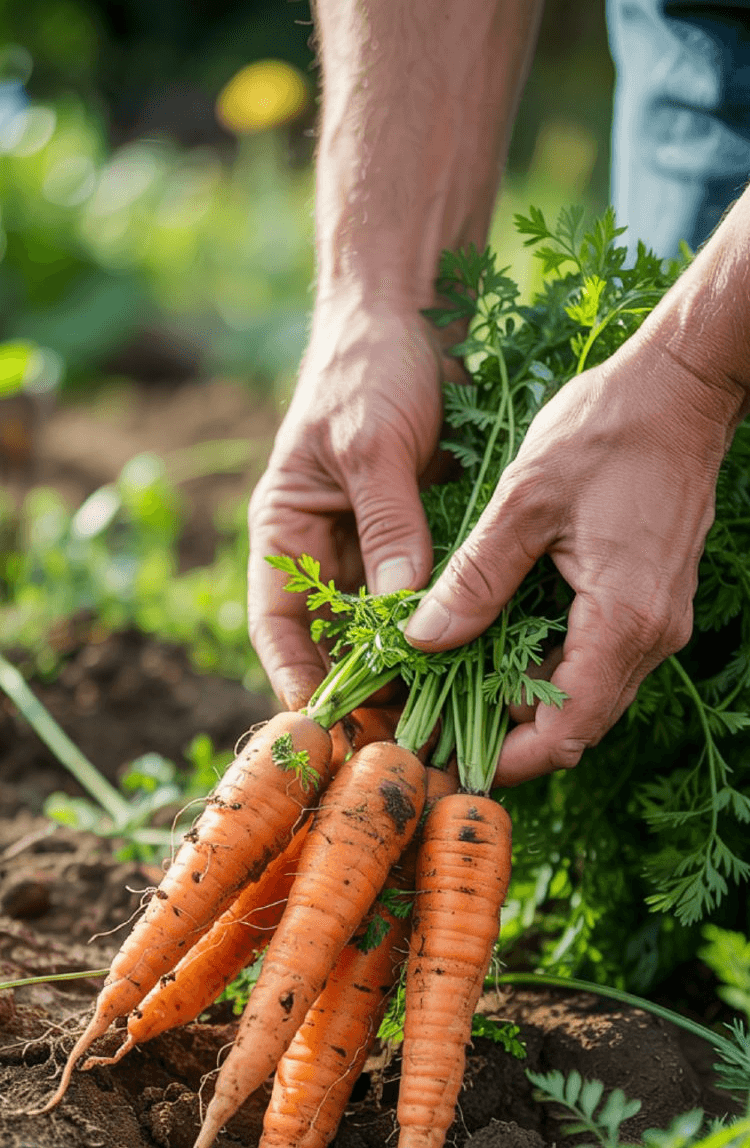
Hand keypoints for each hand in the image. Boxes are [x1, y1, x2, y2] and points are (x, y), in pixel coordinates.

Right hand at [248, 294, 450, 708]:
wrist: (415, 315)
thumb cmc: (368, 368)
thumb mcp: (371, 444)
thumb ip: (388, 523)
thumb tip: (403, 606)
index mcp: (287, 534)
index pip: (279, 626)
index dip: (297, 678)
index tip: (326, 725)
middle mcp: (330, 554)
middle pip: (338, 645)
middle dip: (366, 694)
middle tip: (402, 741)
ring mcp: (381, 552)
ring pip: (390, 634)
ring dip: (415, 675)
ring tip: (446, 721)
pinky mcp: (428, 544)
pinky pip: (437, 602)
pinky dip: (454, 634)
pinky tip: (482, 670)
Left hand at [405, 337, 733, 782]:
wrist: (683, 388)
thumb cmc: (608, 429)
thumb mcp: (524, 500)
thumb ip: (475, 578)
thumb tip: (422, 639)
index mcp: (621, 621)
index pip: (564, 734)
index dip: (505, 759)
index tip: (445, 756)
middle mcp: (649, 637)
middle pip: (576, 727)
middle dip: (506, 738)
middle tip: (434, 728)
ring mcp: (655, 623)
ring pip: (585, 696)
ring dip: (523, 703)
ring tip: (450, 690)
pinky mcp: (649, 604)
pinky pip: (595, 661)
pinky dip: (545, 668)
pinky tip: (493, 646)